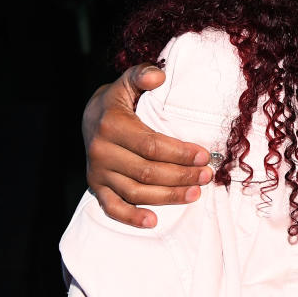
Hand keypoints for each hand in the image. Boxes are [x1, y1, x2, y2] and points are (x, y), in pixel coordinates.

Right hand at [84, 64, 211, 227]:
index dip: (180, 153)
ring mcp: (98, 172)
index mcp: (113, 126)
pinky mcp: (96, 187)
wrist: (89, 117)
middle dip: (181, 176)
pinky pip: (112, 207)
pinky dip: (131, 217)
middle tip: (208, 175)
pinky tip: (154, 221)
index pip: (152, 145)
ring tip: (195, 194)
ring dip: (168, 197)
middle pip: (148, 172)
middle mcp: (102, 152)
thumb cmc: (118, 100)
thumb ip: (142, 75)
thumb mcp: (127, 82)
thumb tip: (159, 76)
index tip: (205, 155)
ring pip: (136, 192)